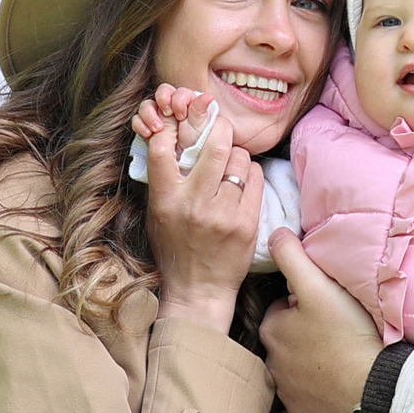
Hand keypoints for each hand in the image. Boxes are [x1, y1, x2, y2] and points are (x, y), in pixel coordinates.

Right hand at [136, 88, 260, 330]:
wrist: (198, 290)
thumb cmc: (175, 249)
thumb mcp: (157, 214)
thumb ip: (165, 180)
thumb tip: (175, 138)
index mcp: (166, 199)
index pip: (163, 148)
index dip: (172, 127)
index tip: (181, 122)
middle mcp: (194, 204)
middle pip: (215, 145)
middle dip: (219, 129)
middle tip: (220, 128)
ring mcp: (223, 214)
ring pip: (239, 158)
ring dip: (236, 154)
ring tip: (231, 163)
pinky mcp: (246, 223)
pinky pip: (255, 178)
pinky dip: (250, 172)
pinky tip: (243, 180)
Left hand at [261, 232, 382, 412]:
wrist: (371, 388)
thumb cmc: (347, 334)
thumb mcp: (320, 287)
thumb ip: (294, 257)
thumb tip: (275, 234)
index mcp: (273, 329)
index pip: (280, 309)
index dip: (300, 305)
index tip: (321, 307)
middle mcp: (271, 362)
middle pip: (283, 341)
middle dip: (298, 336)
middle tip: (329, 332)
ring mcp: (285, 394)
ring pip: (286, 375)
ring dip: (300, 368)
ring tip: (330, 361)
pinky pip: (291, 412)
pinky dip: (300, 405)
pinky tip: (315, 398)